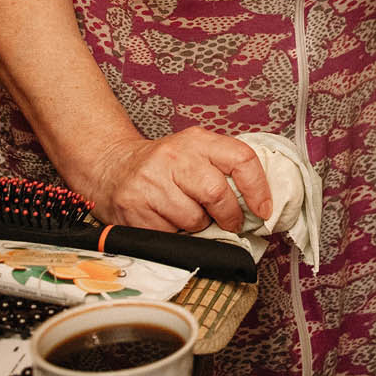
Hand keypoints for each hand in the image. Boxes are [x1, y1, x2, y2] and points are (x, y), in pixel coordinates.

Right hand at [79, 126, 271, 232]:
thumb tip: (261, 204)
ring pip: (193, 218)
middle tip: (230, 223)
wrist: (111, 166)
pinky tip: (167, 221)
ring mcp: (151, 181)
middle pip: (217, 193)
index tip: (263, 209)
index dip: (258, 188)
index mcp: (197, 140)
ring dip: (198, 226)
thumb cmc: (164, 166)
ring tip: (189, 216)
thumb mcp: (195, 153)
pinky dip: (175, 235)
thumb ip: (225, 169)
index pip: (241, 158)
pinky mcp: (134, 207)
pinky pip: (169, 234)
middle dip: (229, 216)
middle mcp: (174, 156)